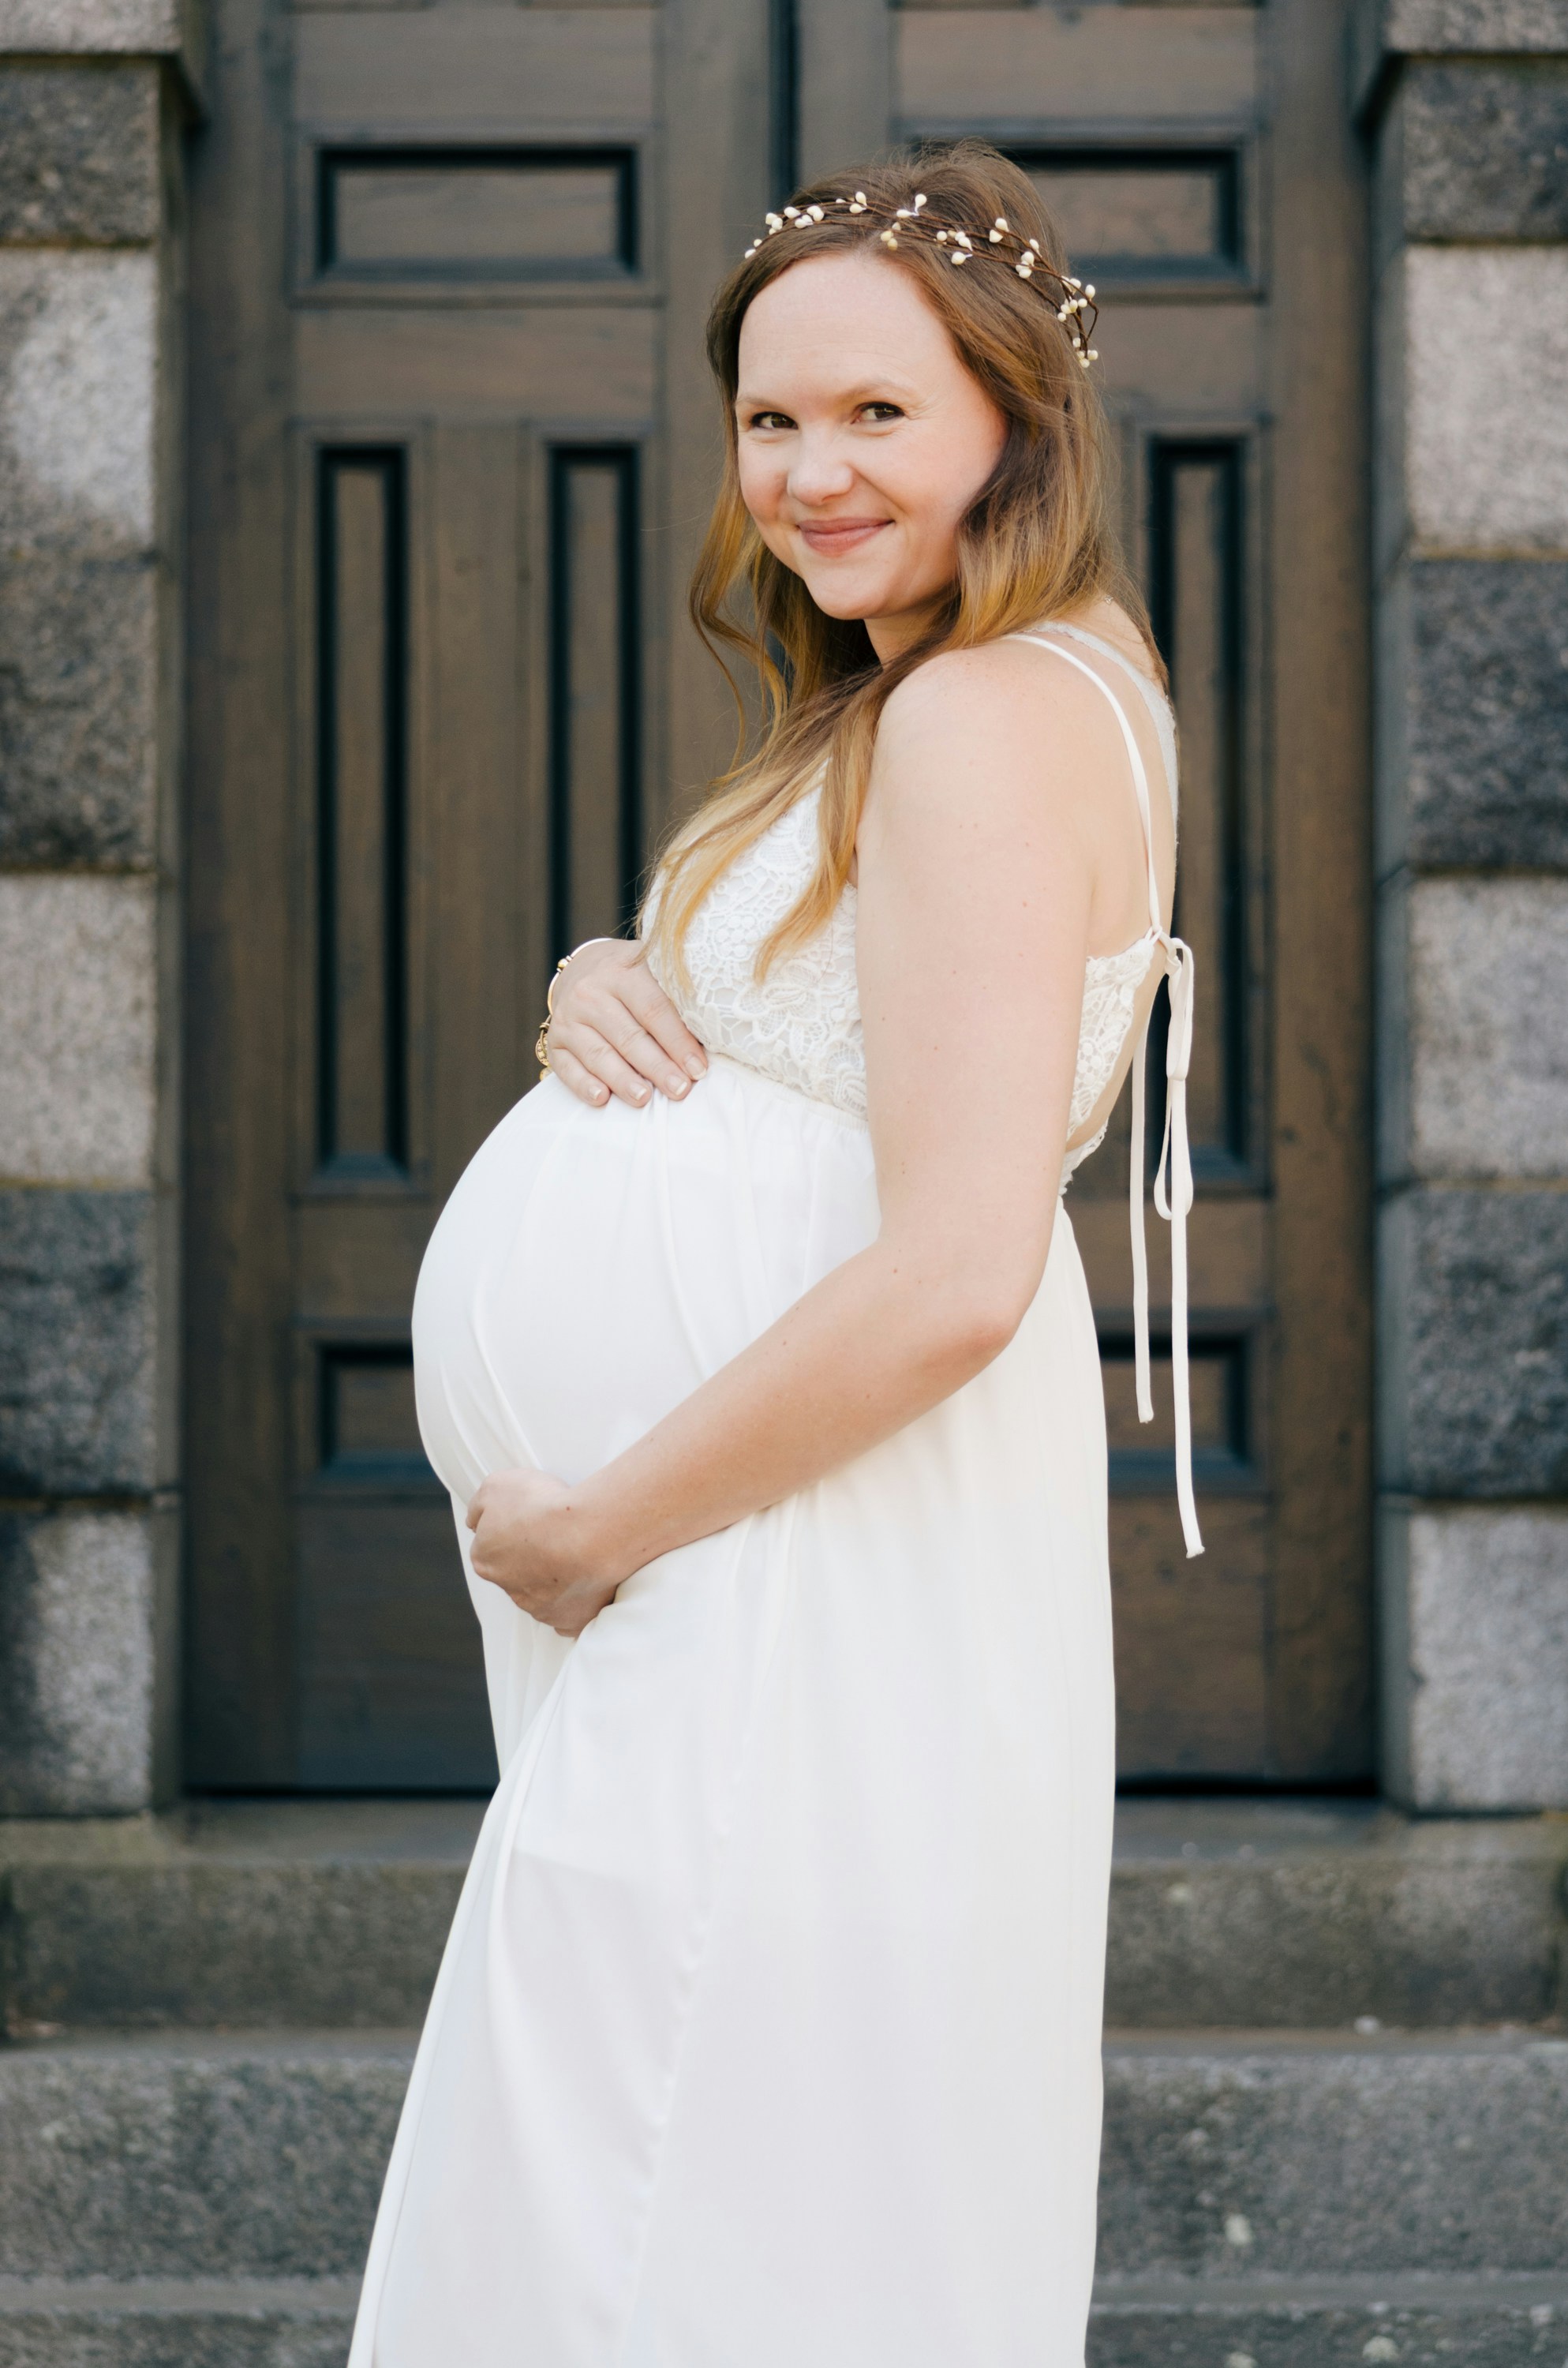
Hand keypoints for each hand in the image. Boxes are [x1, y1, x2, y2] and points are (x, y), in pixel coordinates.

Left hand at [465, 1469, 622, 1636]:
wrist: (587, 1532)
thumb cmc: (544, 1507)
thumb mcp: (496, 1485)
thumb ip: (480, 1505)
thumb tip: (475, 1520)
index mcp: (486, 1559)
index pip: (491, 1546)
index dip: (512, 1529)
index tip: (530, 1519)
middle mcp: (509, 1588)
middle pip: (516, 1573)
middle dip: (533, 1558)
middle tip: (555, 1535)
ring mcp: (540, 1608)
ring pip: (543, 1595)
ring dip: (555, 1579)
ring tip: (578, 1554)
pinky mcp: (569, 1620)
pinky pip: (568, 1618)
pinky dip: (576, 1604)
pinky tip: (585, 1587)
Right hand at [545, 938, 707, 1108]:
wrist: (583, 969)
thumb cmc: (632, 978)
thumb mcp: (653, 973)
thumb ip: (676, 1000)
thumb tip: (712, 1040)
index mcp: (623, 972)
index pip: (654, 1010)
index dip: (678, 1042)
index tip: (698, 1069)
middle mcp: (590, 993)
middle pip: (629, 1036)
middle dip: (657, 1066)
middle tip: (680, 1090)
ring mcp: (568, 1018)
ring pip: (599, 1054)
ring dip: (623, 1079)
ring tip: (645, 1099)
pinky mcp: (555, 1041)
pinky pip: (567, 1067)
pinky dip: (583, 1084)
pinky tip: (602, 1098)